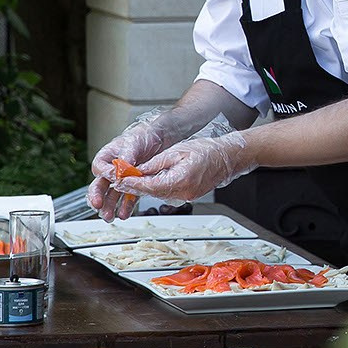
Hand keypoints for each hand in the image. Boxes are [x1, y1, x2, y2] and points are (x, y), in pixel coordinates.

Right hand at [87, 115, 175, 219]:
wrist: (158, 139)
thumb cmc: (142, 136)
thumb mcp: (133, 143)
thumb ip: (126, 157)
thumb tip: (121, 169)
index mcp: (107, 156)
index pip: (99, 167)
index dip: (103, 175)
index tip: (111, 179)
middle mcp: (111, 169)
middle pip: (100, 184)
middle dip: (98, 196)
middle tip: (97, 205)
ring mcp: (122, 178)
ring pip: (112, 194)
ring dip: (109, 206)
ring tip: (110, 217)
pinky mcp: (133, 185)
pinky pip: (127, 197)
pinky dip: (125, 206)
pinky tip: (124, 214)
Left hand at [114, 134, 255, 202]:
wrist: (228, 157)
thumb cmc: (208, 151)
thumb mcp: (177, 151)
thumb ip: (156, 163)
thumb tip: (138, 170)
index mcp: (181, 179)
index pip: (150, 186)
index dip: (132, 184)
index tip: (119, 181)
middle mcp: (184, 192)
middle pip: (152, 192)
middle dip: (135, 186)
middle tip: (119, 180)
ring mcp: (187, 196)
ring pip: (159, 194)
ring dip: (144, 188)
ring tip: (130, 180)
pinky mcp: (188, 195)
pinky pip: (168, 193)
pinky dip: (156, 188)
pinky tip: (149, 182)